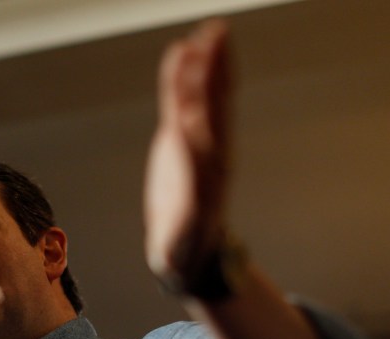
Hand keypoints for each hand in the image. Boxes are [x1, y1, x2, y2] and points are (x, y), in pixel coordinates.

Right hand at [144, 18, 232, 286]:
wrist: (189, 249)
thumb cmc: (183, 253)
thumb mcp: (179, 254)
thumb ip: (177, 245)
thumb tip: (173, 256)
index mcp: (207, 180)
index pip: (204, 141)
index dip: (201, 112)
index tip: (198, 82)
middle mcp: (207, 155)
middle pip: (211, 108)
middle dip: (213, 74)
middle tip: (216, 37)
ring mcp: (196, 142)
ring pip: (203, 97)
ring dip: (206, 65)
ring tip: (208, 31)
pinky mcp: (181, 137)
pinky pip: (183, 100)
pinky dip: (183, 75)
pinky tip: (182, 48)